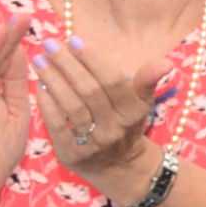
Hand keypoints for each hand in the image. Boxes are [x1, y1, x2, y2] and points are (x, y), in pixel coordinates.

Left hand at [29, 38, 164, 206]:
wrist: (118, 167)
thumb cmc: (126, 124)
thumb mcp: (141, 102)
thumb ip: (147, 79)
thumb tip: (166, 62)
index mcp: (134, 112)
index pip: (112, 80)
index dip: (92, 59)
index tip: (74, 39)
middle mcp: (116, 128)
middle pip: (89, 91)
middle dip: (67, 65)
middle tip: (49, 44)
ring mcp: (94, 143)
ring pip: (72, 107)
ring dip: (53, 80)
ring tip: (39, 60)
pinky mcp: (73, 154)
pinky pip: (57, 125)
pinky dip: (47, 104)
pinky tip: (39, 86)